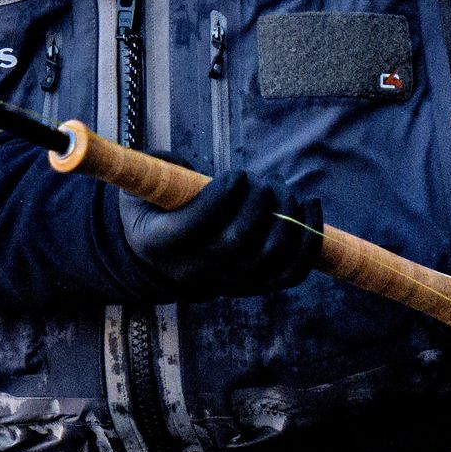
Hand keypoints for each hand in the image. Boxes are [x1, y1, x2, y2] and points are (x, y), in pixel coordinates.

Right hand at [117, 174, 322, 301]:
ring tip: (283, 189)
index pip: (196, 226)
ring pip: (271, 256)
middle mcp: (196, 269)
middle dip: (260, 201)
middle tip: (264, 180)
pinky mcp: (254, 287)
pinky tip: (311, 205)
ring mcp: (228, 282)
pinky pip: (292, 272)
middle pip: (239, 241)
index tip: (237, 175)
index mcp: (161, 243)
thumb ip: (156, 171)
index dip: (222, 197)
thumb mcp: (139, 190)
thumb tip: (182, 164)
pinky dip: (310, 239)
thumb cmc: (152, 214)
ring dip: (287, 216)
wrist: (158, 263)